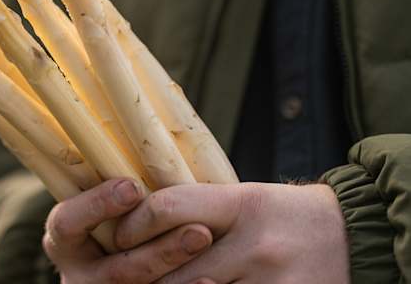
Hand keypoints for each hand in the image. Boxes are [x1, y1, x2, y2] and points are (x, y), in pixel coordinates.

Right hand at [43, 179, 213, 282]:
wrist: (122, 262)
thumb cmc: (116, 218)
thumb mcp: (101, 202)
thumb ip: (116, 185)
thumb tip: (145, 124)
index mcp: (64, 239)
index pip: (67, 223)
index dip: (97, 206)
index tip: (132, 187)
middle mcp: (78, 275)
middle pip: (116, 271)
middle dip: (160, 250)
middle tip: (199, 229)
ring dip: (179, 271)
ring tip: (211, 248)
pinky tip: (213, 282)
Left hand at [113, 182, 349, 283]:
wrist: (355, 236)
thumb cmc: (285, 215)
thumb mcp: (245, 198)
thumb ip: (199, 210)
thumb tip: (138, 223)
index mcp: (243, 204)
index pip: (169, 208)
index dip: (134, 224)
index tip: (119, 234)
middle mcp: (257, 246)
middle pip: (177, 269)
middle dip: (146, 274)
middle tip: (125, 273)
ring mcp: (273, 283)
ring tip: (157, 282)